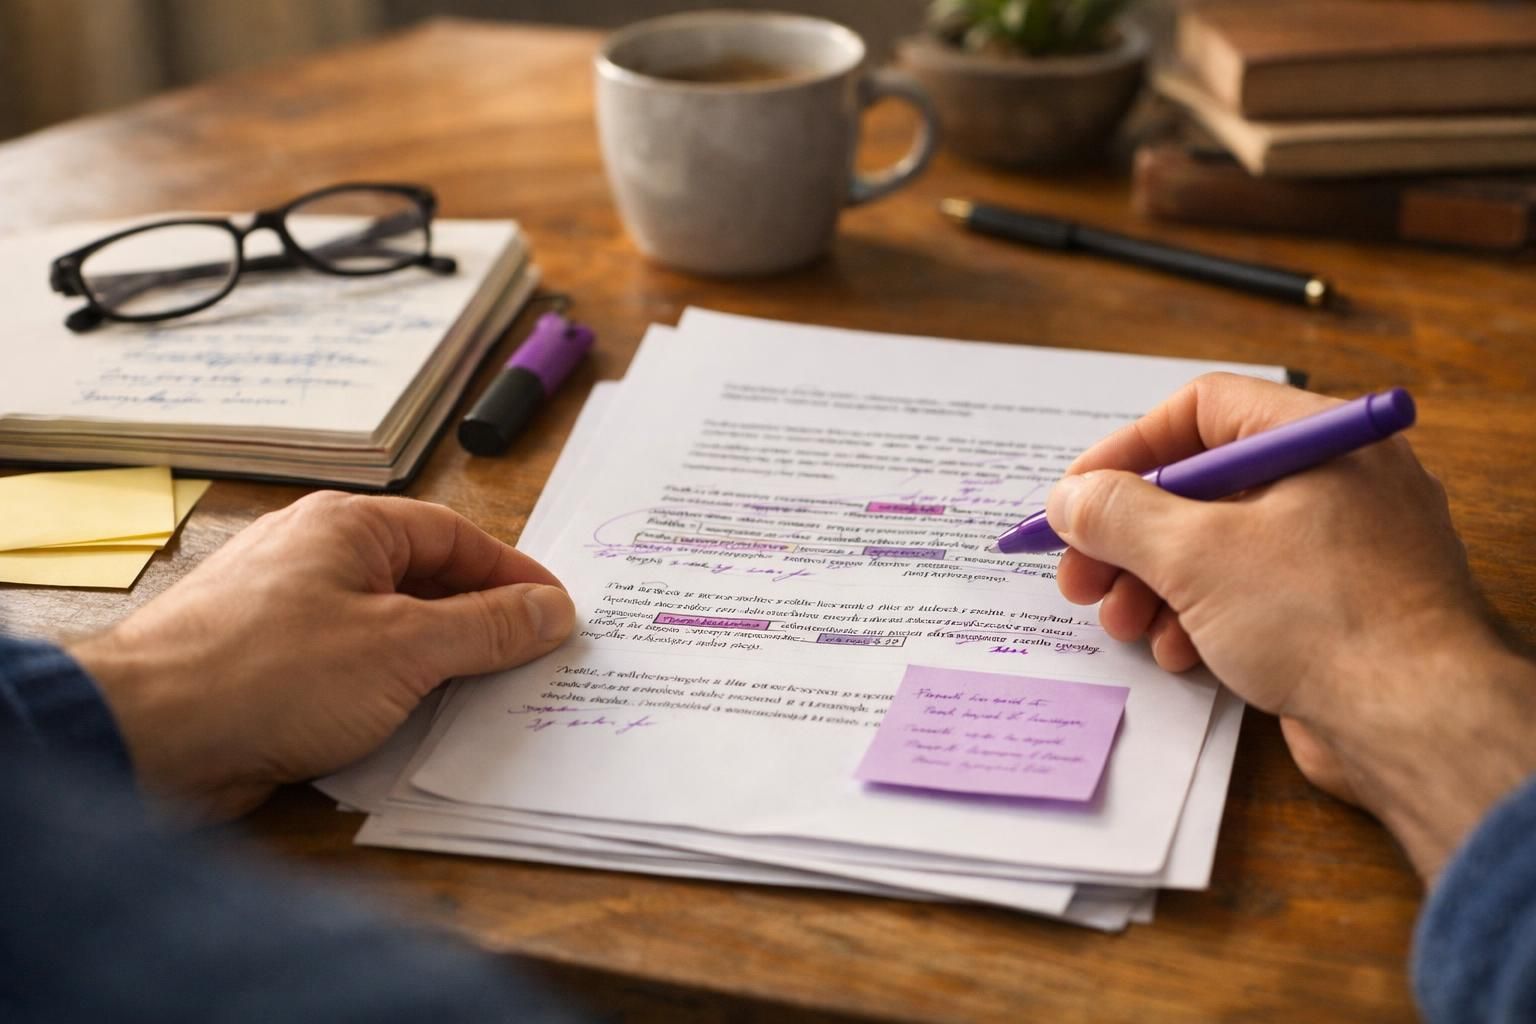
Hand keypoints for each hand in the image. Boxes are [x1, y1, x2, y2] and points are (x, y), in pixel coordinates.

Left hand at [69, 492, 575, 820]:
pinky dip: (391, 696)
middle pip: (424, 582)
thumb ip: (486, 628)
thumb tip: (550, 610)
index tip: (557, 615)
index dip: (512, 577)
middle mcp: (315, 559)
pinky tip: (416, 729)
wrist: (146, 738)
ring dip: (437, 668)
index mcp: (347, 527)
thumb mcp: (403, 648)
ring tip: (486, 701)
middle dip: (480, 626)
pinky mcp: (269, 670)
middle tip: (533, 661)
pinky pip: (352, 673)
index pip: (455, 538)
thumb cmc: (265, 673)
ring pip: (389, 632)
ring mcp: (288, 614)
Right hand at [1046, 373, 1535, 878]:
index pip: (1203, 411)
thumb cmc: (1325, 619)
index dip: (1128, 450)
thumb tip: (1070, 498)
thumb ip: (1118, 515)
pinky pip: (1252, 594)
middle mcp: (1337, 483)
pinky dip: (1202, 616)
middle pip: (1204, 486)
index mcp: (1320, 440)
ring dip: (1155, 584)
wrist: (1416, 724)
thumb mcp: (1195, 555)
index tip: (1078, 495)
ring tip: (1122, 623)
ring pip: (1221, 547)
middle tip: (1081, 573)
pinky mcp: (1338, 610)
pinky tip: (1177, 652)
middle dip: (1130, 535)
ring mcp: (1340, 550)